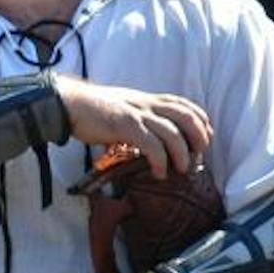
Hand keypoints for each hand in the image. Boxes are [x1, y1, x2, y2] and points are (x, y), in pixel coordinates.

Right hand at [57, 77, 211, 177]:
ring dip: (182, 154)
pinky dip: (160, 160)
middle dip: (199, 137)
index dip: (201, 122)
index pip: (186, 105)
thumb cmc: (95, 111)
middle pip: (187, 117)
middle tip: (199, 156)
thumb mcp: (126, 110)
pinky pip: (151, 144)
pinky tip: (159, 173)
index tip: (205, 140)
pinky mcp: (125, 125)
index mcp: (149, 99)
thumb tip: (151, 144)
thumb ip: (142, 122)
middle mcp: (148, 104)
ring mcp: (137, 113)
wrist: (69, 103)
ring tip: (182, 170)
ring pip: (172, 133)